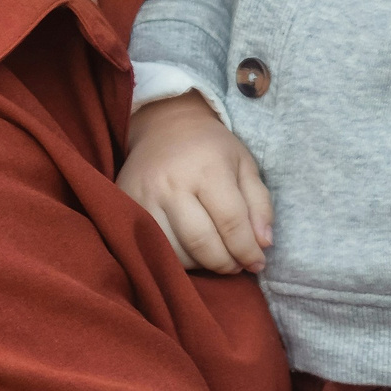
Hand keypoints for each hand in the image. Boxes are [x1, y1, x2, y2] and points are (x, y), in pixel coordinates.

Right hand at [118, 94, 273, 273]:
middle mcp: (172, 184)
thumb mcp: (244, 164)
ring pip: (176, 252)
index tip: (258, 263)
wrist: (163, 126)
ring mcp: (144, 197)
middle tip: (237, 265)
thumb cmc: (210, 148)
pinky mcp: (126, 205)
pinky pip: (153, 247)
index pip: (231, 222)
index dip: (248, 250)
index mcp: (207, 168)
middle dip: (226, 263)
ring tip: (215, 255)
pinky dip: (176, 258)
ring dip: (201, 264)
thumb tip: (263, 244)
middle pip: (202, 243)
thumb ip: (259, 204)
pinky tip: (190, 250)